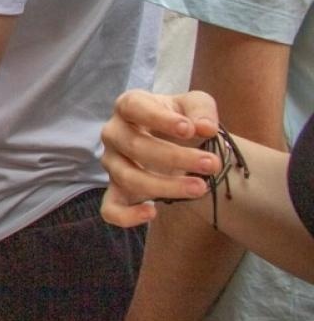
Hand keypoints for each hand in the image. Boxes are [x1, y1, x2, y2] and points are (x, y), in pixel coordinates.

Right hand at [101, 90, 223, 227]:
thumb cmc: (180, 118)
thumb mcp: (195, 105)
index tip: (190, 130)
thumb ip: (201, 111)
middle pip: (134, 145)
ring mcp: (112, 163)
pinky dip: (126, 215)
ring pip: (127, 177)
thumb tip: (205, 128)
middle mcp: (113, 133)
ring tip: (200, 187)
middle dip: (176, 157)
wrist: (173, 141)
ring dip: (164, 186)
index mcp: (128, 106)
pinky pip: (110, 208)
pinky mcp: (115, 190)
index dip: (159, 118)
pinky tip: (153, 212)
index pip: (133, 107)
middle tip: (211, 164)